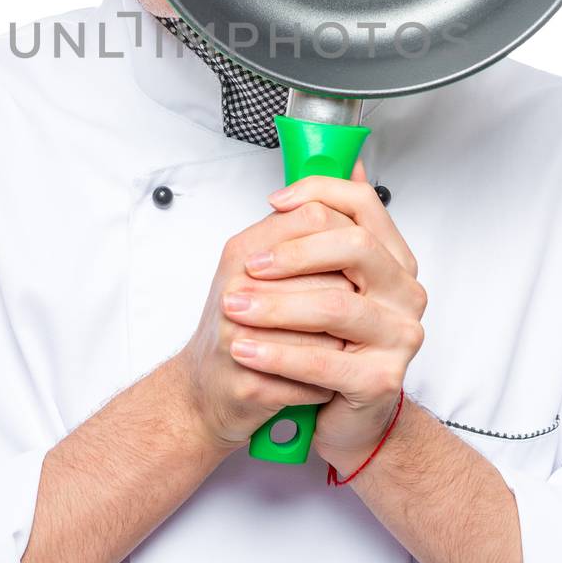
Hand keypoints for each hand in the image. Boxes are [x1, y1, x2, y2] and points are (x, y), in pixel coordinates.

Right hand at [175, 203, 355, 450]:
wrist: (204, 390)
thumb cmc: (242, 327)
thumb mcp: (264, 264)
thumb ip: (306, 226)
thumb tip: (355, 172)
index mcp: (243, 253)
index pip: (314, 218)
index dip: (349, 242)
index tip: (358, 266)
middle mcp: (235, 289)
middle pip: (329, 278)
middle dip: (352, 301)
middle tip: (356, 313)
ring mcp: (237, 338)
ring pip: (329, 333)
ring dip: (345, 344)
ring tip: (343, 348)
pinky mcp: (248, 384)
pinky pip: (314, 379)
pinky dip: (327, 382)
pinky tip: (324, 381)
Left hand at [219, 159, 426, 475]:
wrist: (339, 418)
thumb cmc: (325, 344)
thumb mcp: (320, 281)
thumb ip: (321, 228)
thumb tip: (334, 158)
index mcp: (393, 259)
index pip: (364, 203)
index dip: (318, 192)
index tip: (274, 202)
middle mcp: (406, 292)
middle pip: (354, 246)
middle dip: (293, 252)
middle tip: (249, 265)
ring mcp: (400, 337)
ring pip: (335, 305)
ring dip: (275, 306)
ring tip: (234, 309)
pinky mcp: (382, 380)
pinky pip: (324, 362)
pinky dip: (278, 354)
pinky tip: (246, 350)